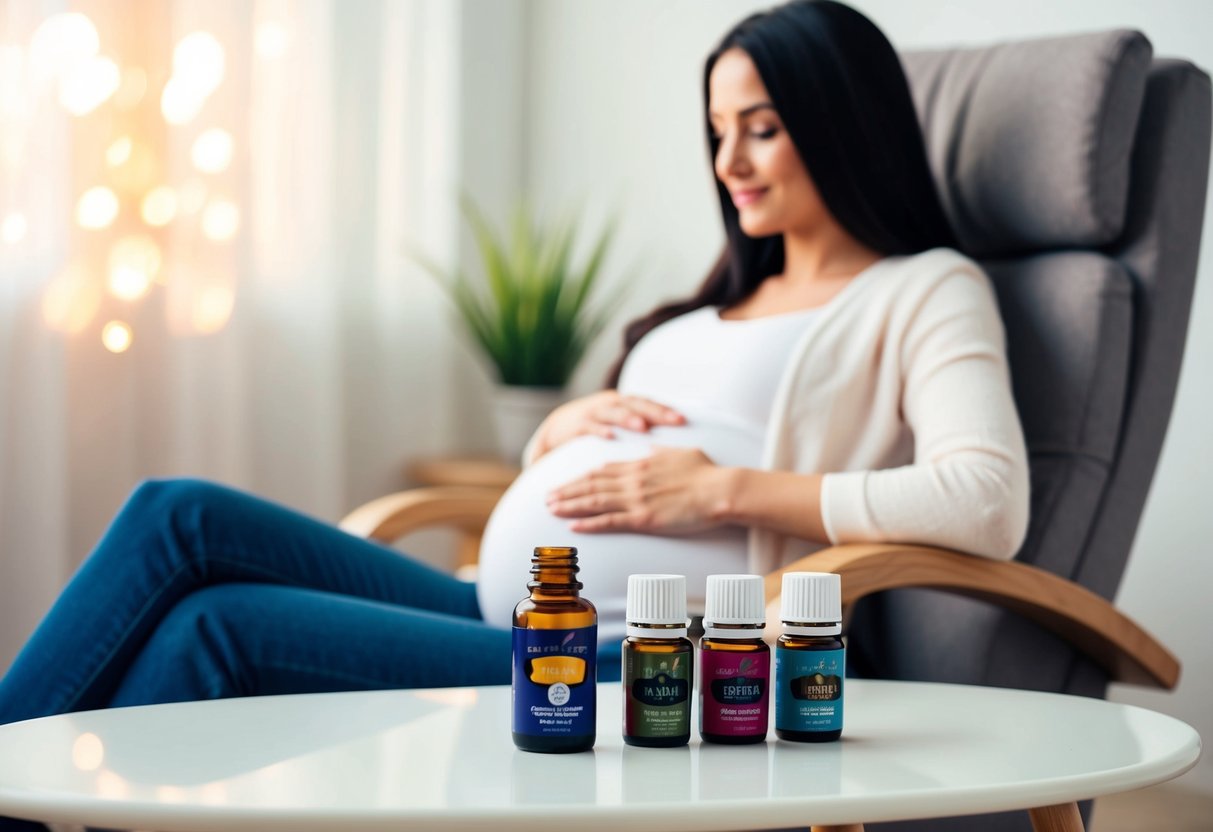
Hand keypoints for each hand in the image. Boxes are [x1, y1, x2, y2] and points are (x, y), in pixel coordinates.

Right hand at [528, 390, 684, 461]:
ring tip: (644, 427)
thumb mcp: (621, 425)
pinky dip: (600, 430)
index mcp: (626, 404)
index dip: (666, 410)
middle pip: (638, 404)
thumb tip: (675, 443)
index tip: (685, 419)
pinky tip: (610, 437)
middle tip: (675, 420)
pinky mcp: (578, 425)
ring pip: (616, 412)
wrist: (557, 429)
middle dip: (657, 412)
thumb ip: (643, 428)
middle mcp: (612, 403)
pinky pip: (591, 426)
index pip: (650, 404)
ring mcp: (595, 412)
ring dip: (629, 419)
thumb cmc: (599, 429)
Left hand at [546, 447, 733, 533]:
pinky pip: (609, 521)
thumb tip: (649, 448)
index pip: (602, 470)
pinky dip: (589, 524)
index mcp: (640, 464)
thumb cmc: (705, 472)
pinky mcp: (643, 518)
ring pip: (594, 502)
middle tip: (546, 498)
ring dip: (570, 506)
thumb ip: (660, 452)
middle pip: (591, 485)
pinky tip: (574, 528)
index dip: (581, 477)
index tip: (566, 482)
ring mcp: (636, 499)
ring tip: (551, 510)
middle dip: (566, 491)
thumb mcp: (680, 453)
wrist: (719, 489)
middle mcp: (632, 480)